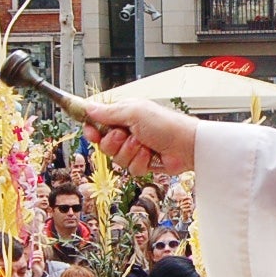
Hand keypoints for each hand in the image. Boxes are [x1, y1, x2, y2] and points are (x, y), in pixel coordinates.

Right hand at [81, 99, 198, 176]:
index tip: (92, 133)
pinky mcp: (143, 163)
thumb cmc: (165, 124)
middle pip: (104, 144)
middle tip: (127, 135)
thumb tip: (88, 107)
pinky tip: (151, 155)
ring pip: (116, 158)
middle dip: (115, 142)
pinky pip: (130, 168)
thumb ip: (109, 112)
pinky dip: (140, 162)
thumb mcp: (134, 112)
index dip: (93, 130)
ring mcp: (135, 148)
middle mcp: (128, 131)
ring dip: (130, 152)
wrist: (187, 145)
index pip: (98, 123)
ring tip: (144, 144)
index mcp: (124, 115)